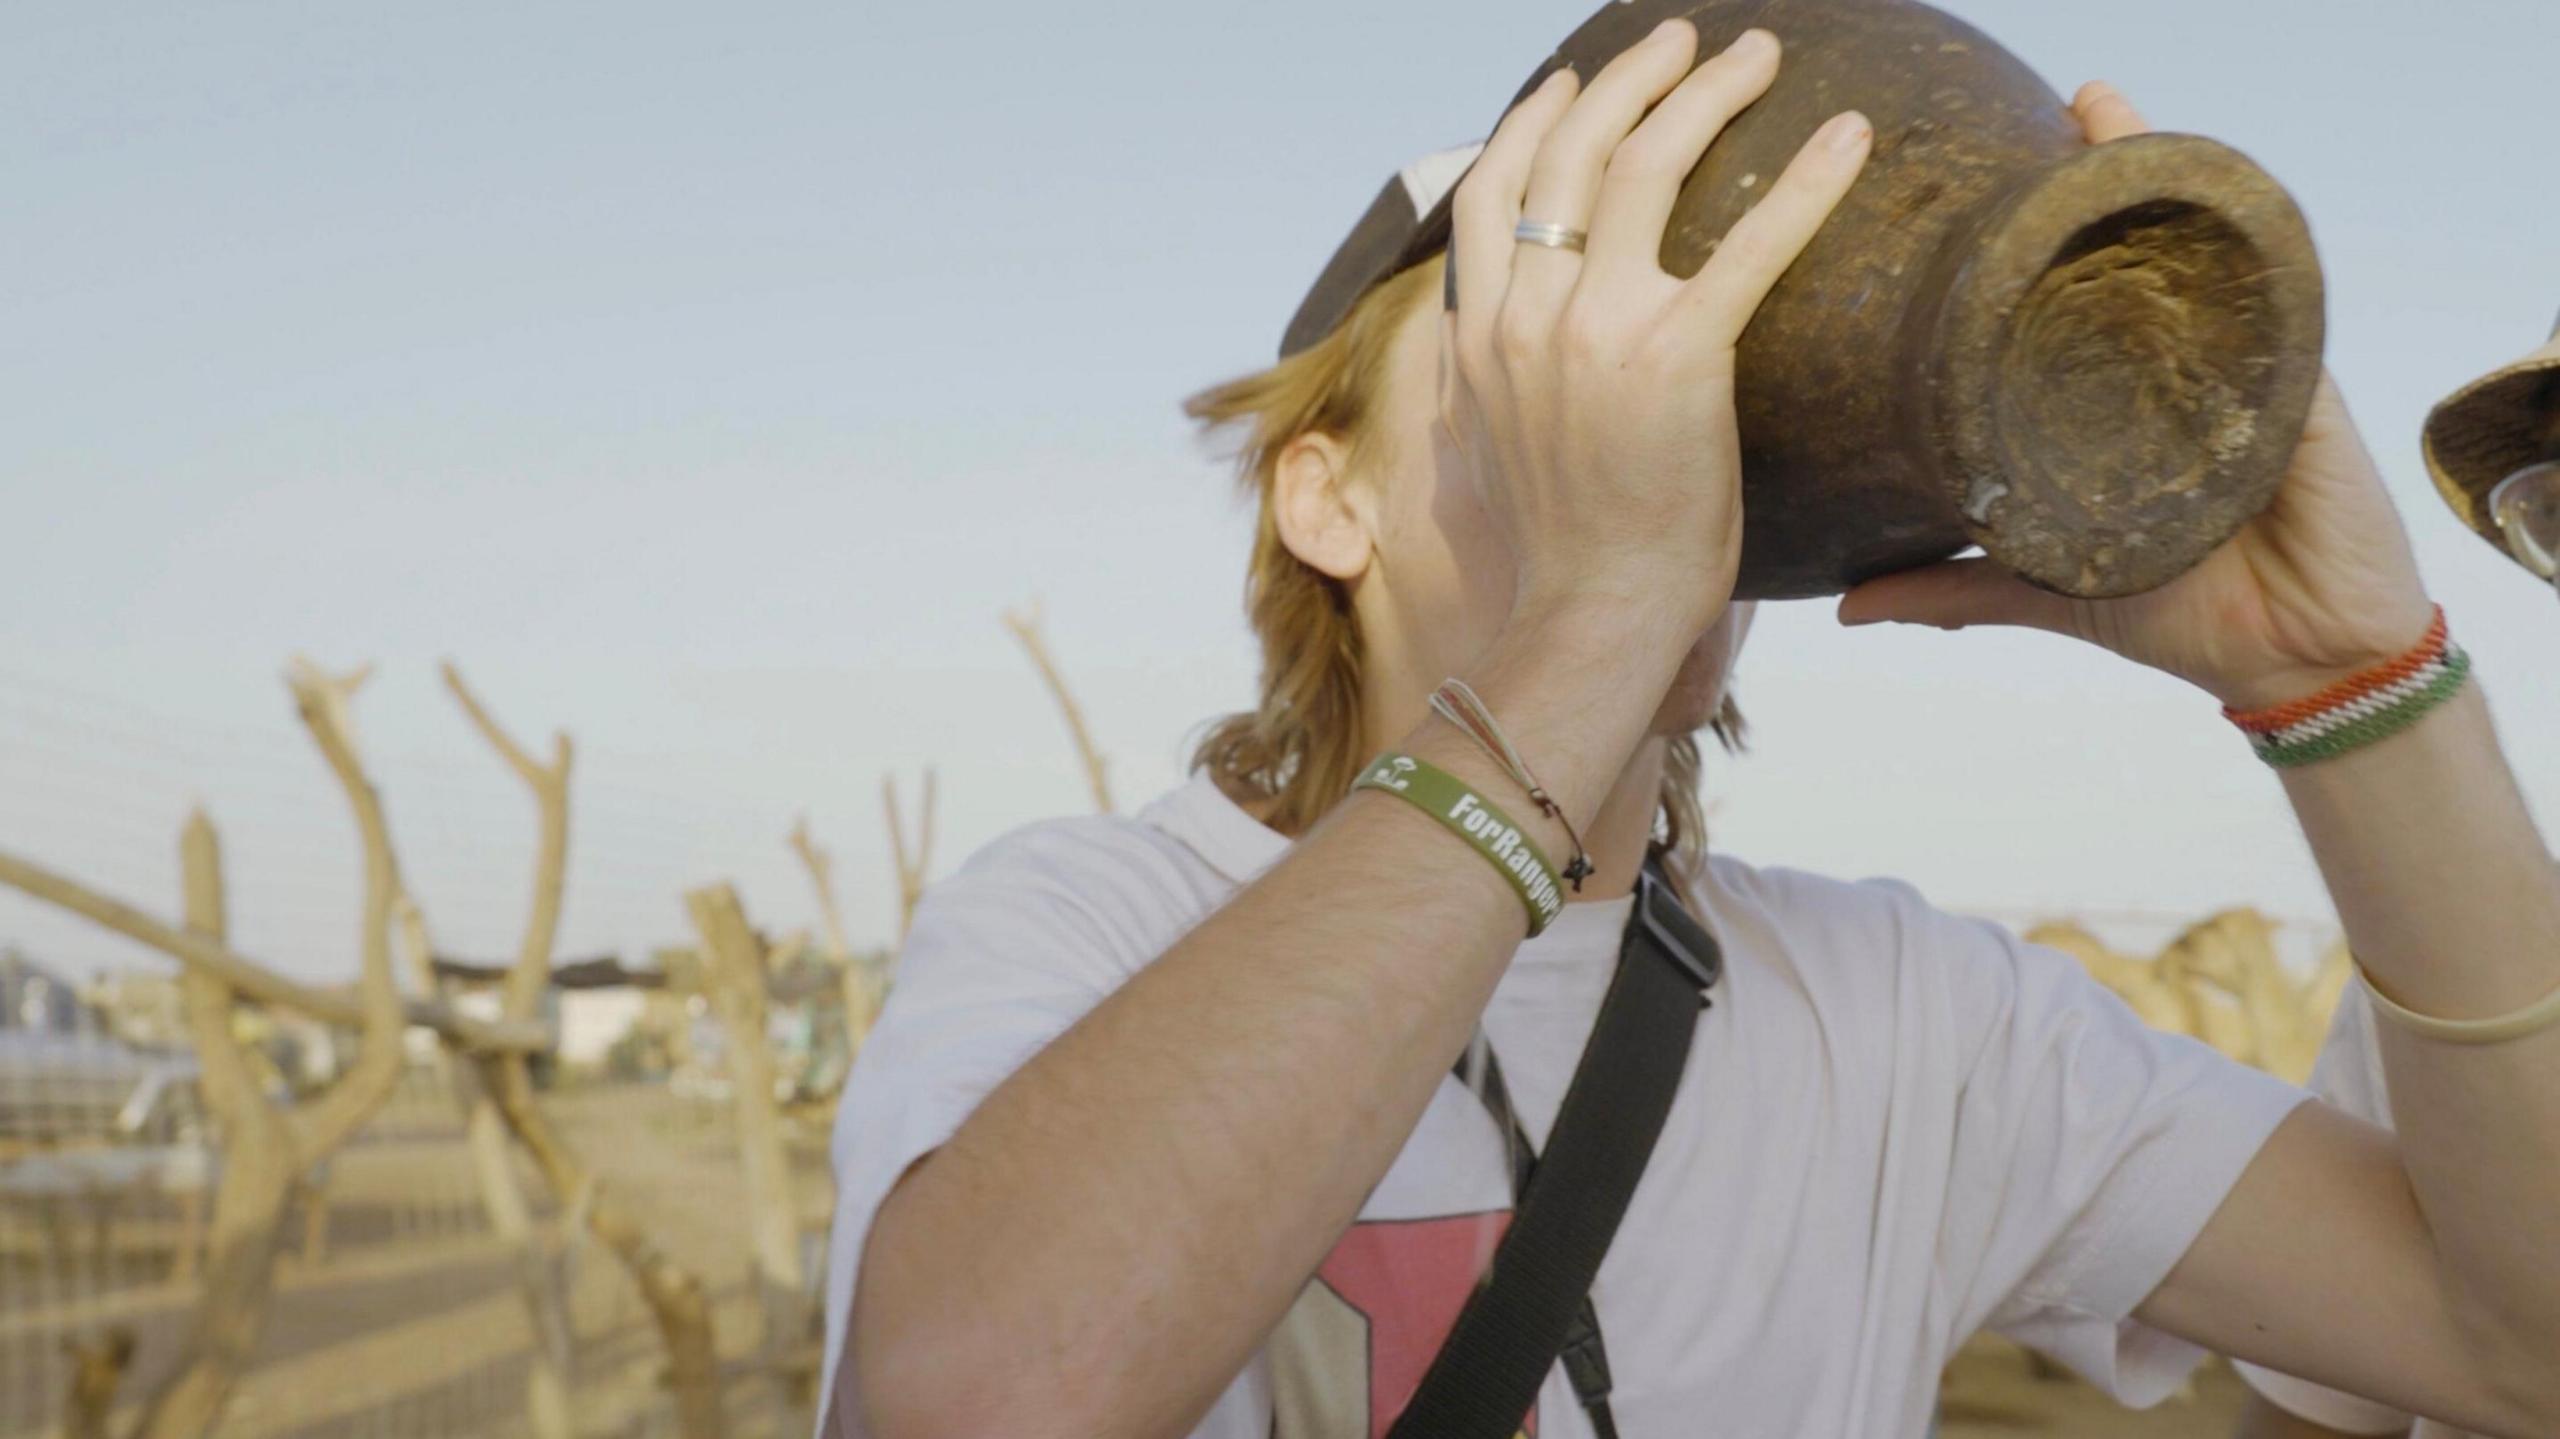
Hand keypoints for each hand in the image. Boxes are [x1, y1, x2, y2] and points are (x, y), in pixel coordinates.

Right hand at [1443, 20, 1870, 634]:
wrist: (1591, 615)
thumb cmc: (1565, 552)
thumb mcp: (1497, 447)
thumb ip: (1496, 377)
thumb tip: (1500, 345)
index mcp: (1480, 335)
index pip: (1492, 190)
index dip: (1535, 120)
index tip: (1576, 82)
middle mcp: (1527, 317)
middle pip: (1572, 150)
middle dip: (1632, 76)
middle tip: (1684, 39)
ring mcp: (1597, 332)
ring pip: (1647, 166)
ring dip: (1705, 92)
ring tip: (1754, 56)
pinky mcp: (1680, 358)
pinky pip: (1753, 244)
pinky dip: (1808, 180)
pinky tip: (1851, 136)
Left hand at [1837, 83, 2434, 709]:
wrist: (2289, 660)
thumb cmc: (2179, 608)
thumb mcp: (2042, 587)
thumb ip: (1948, 587)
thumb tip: (1849, 603)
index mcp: (2116, 401)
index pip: (2072, 299)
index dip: (2032, 237)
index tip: (1980, 178)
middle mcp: (2177, 368)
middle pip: (2133, 255)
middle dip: (2094, 176)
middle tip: (2060, 103)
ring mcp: (2240, 369)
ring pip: (2196, 255)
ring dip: (2155, 178)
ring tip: (2104, 107)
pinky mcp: (2296, 389)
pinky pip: (2268, 302)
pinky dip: (2237, 247)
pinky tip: (2197, 192)